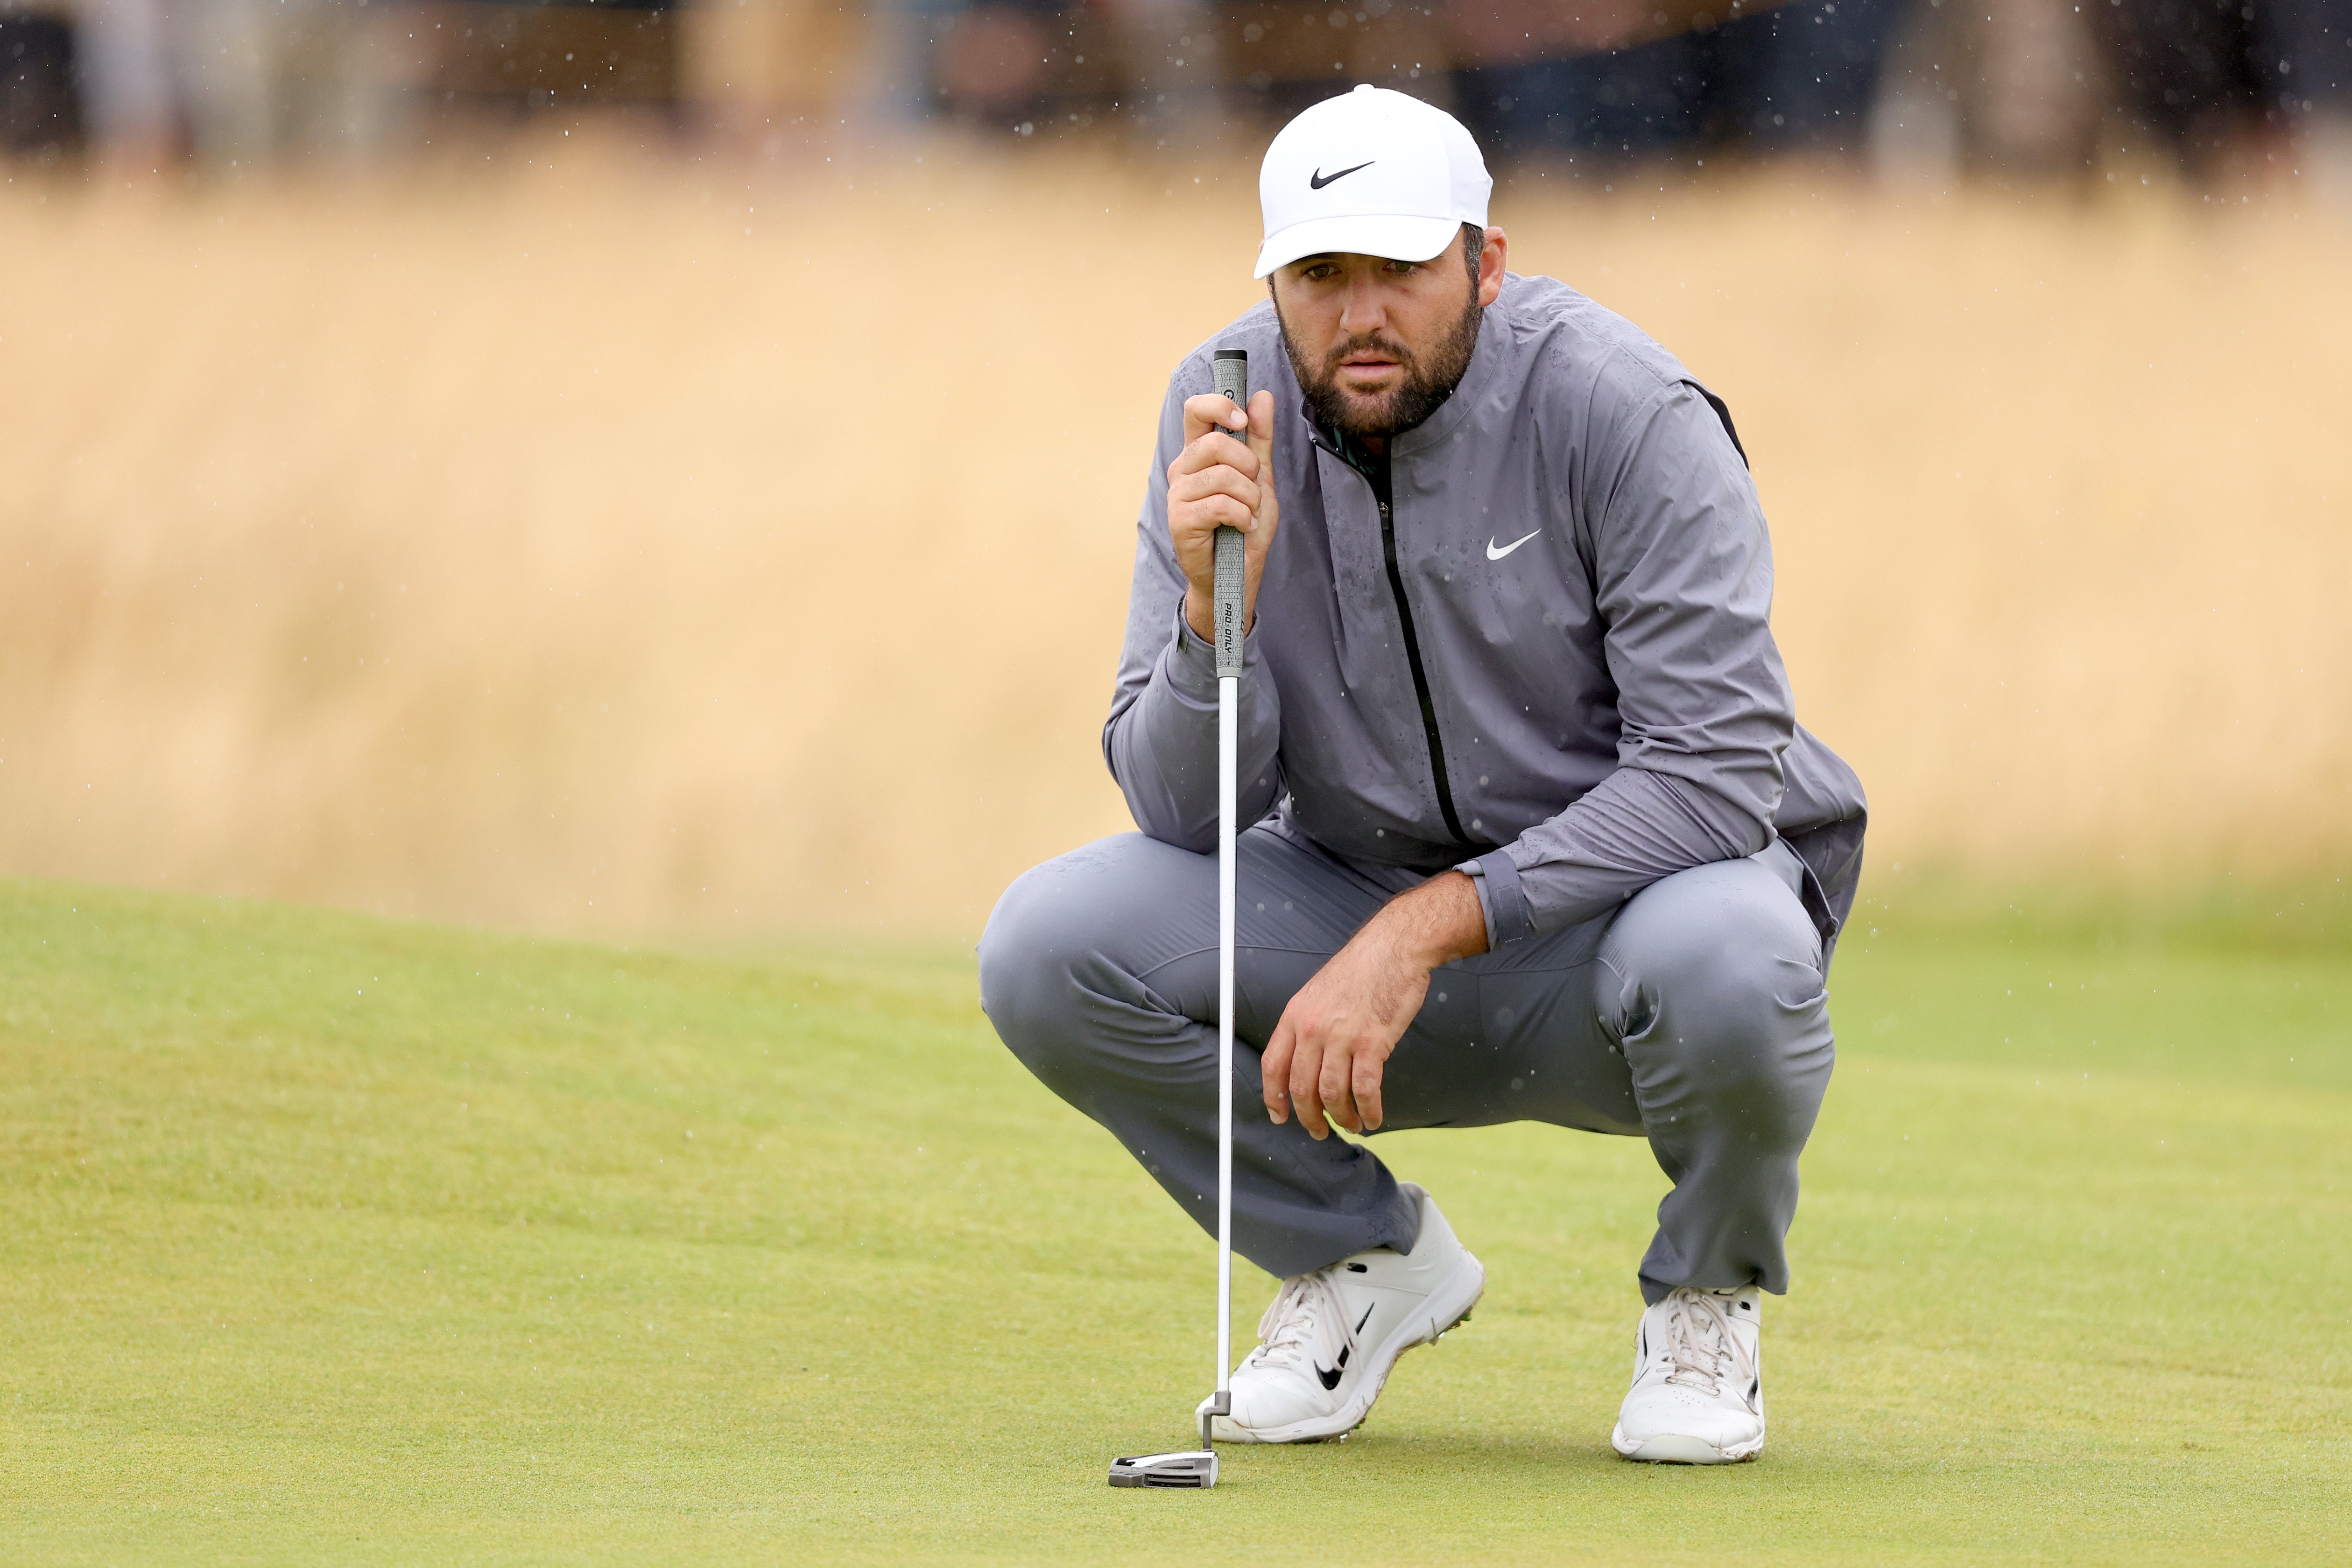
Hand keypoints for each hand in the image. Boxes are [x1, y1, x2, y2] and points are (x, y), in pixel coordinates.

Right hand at [1167, 388, 1278, 642]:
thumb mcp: (1260, 477)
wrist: (1237, 574)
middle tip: (1254, 488)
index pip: (1195, 411)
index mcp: (1198, 454)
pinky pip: (1220, 505)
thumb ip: (1259, 438)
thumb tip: (1261, 396)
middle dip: (1247, 465)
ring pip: (1222, 477)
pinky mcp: (1180, 521)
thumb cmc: (1244, 526)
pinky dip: (1243, 516)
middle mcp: (1183, 470)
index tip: (1242, 420)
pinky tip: (1242, 527)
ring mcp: (1178, 495)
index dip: (1219, 406)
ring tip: (1250, 512)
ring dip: (1249, 497)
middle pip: (1215, 444)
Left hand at [1262, 871, 1486, 1137]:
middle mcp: (1313, 1028)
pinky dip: (1369, 1110)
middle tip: (1320, 1131)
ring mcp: (1342, 1036)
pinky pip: (1365, 1090)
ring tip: (1353, 1125)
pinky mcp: (1373, 1042)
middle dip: (1309, 1118)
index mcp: (1295, 1015)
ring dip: (1342, 1118)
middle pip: (1301, 1088)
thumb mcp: (1318, 993)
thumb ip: (1307, 1026)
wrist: (1394, 948)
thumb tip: (1304, 1063)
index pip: (1273, 1066)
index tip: (1280, 1116)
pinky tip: (1374, 1117)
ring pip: (1331, 1094)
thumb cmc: (1361, 970)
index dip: (1274, 1097)